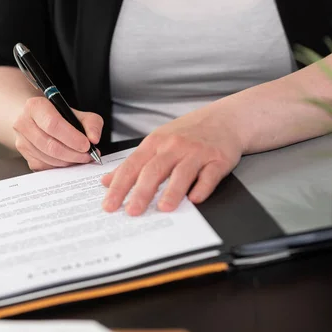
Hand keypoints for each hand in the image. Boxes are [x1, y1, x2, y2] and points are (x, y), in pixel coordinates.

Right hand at [13, 97, 102, 170]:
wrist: (36, 120)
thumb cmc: (57, 115)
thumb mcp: (76, 112)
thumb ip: (91, 123)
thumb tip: (94, 139)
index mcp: (35, 106)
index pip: (53, 124)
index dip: (72, 138)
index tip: (86, 145)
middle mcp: (24, 123)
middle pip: (50, 145)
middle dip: (73, 154)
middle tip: (88, 155)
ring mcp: (22, 142)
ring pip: (48, 159)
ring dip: (69, 161)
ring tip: (81, 157)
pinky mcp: (25, 156)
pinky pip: (45, 167)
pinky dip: (61, 166)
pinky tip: (69, 160)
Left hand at [101, 111, 242, 215]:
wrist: (225, 119)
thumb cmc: (187, 133)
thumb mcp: (156, 142)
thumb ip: (133, 163)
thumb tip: (106, 181)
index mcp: (154, 144)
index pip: (131, 166)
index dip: (119, 186)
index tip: (109, 205)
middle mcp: (174, 146)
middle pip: (154, 170)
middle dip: (141, 192)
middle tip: (132, 211)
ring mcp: (196, 152)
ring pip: (181, 173)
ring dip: (172, 191)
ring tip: (163, 208)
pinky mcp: (218, 159)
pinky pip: (209, 175)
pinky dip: (202, 187)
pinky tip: (195, 199)